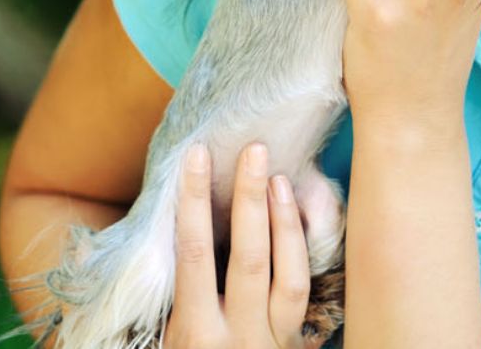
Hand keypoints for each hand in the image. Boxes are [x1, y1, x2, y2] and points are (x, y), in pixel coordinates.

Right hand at [166, 141, 325, 348]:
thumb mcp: (173, 336)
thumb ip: (182, 288)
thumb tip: (181, 219)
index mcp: (196, 333)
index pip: (194, 256)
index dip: (195, 203)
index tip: (196, 157)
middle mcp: (238, 338)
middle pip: (249, 258)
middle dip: (250, 200)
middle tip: (254, 149)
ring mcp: (275, 341)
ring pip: (290, 275)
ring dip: (285, 222)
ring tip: (278, 176)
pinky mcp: (299, 342)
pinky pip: (307, 290)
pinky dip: (304, 248)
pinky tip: (300, 212)